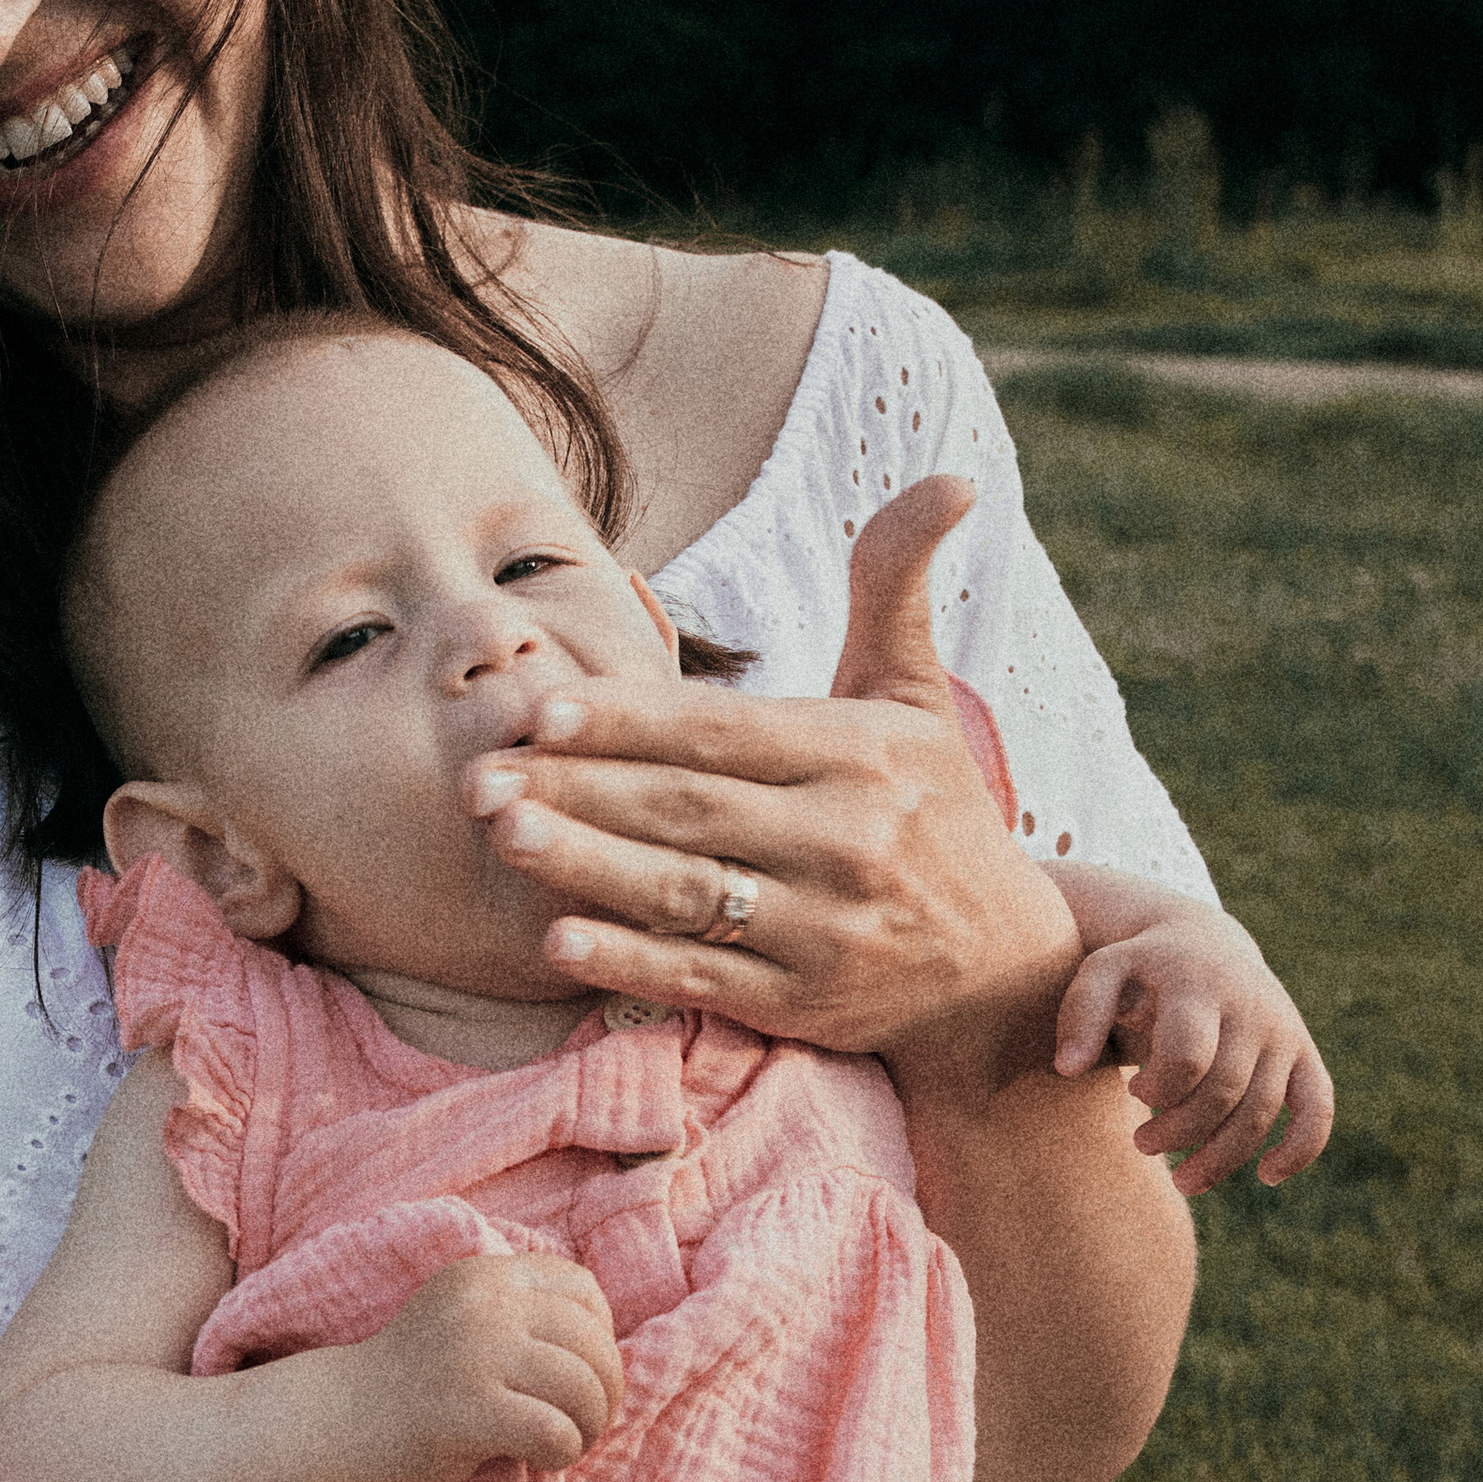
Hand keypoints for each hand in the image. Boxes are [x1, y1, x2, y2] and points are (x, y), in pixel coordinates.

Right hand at [359, 1250, 625, 1481]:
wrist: (345, 1421)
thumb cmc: (422, 1380)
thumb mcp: (470, 1319)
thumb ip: (524, 1315)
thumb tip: (611, 1350)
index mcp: (487, 1274)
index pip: (582, 1288)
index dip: (601, 1334)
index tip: (584, 1371)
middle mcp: (484, 1304)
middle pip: (592, 1342)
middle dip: (606, 1390)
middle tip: (587, 1423)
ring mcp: (475, 1353)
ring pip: (582, 1388)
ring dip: (589, 1426)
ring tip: (567, 1443)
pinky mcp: (469, 1409)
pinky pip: (554, 1432)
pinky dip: (563, 1453)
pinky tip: (542, 1460)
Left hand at [465, 477, 1075, 1091]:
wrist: (1002, 968)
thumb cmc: (934, 809)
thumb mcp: (918, 695)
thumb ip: (896, 586)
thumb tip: (949, 478)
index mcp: (860, 753)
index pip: (723, 731)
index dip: (629, 719)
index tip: (541, 707)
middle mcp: (845, 839)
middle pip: (687, 808)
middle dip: (577, 788)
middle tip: (479, 775)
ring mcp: (824, 928)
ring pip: (685, 890)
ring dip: (585, 866)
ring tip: (502, 835)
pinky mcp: (803, 1003)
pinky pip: (703, 976)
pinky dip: (630, 961)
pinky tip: (557, 940)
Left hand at [1054, 904, 1335, 1190]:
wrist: (1205, 943)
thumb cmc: (1142, 969)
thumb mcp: (1103, 971)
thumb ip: (1080, 1014)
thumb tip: (1068, 1068)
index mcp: (1200, 986)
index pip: (1187, 1056)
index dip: (1158, 1089)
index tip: (1134, 1090)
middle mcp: (1250, 1009)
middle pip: (1222, 1093)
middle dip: (1178, 1132)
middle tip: (1141, 1142)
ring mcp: (1282, 1032)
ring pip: (1261, 1112)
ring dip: (1222, 1158)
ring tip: (1182, 1181)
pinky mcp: (1303, 1053)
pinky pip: (1317, 1107)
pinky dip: (1302, 1147)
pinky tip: (1268, 1176)